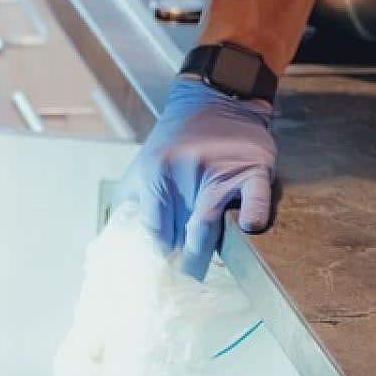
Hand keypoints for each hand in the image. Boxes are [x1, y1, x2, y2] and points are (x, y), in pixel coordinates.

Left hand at [115, 79, 275, 279]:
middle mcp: (185, 172)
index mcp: (156, 173)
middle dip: (180, 261)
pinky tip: (246, 229)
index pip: (153, 230)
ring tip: (200, 268)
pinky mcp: (253, 168)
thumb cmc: (177, 139)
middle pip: (179, 232)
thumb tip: (119, 242)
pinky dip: (253, 217)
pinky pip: (256, 200)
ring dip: (203, 252)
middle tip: (181, 279)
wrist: (218, 97)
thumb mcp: (143, 162)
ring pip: (208, 223)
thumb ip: (130, 200)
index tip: (160, 272)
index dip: (157, 255)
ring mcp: (220, 171)